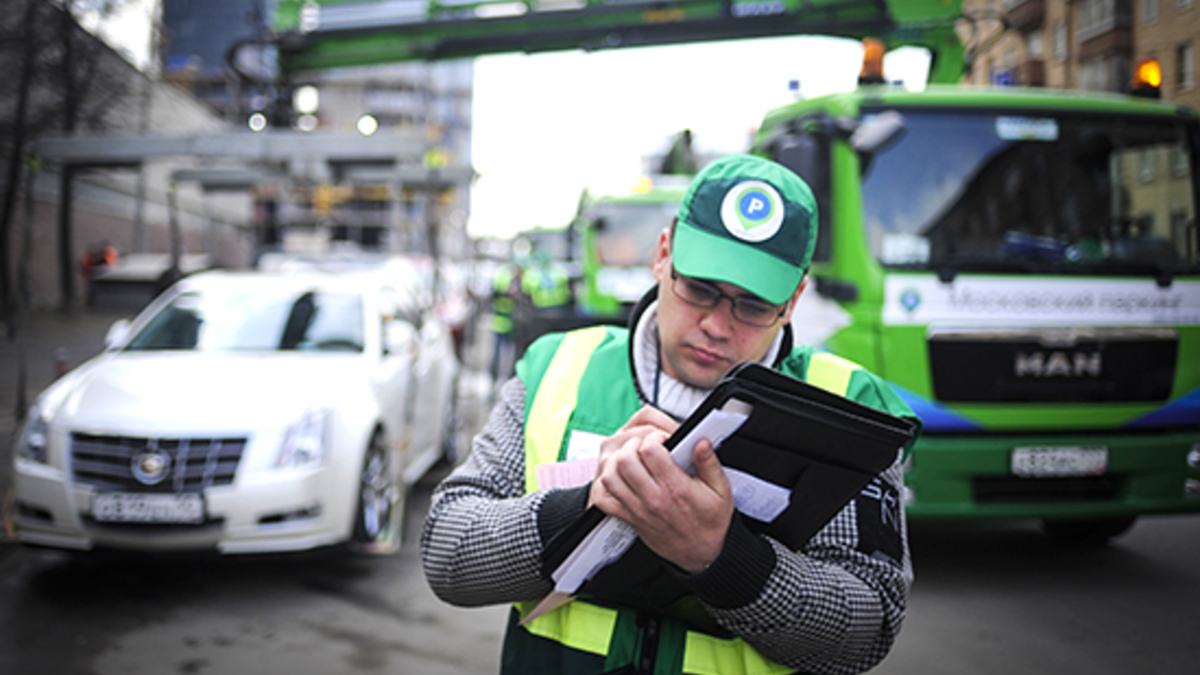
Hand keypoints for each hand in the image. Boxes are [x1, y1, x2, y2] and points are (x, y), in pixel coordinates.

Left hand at [589, 407, 733, 573]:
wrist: (703, 554)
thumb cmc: (711, 522)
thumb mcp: (721, 490)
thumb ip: (709, 463)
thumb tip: (701, 442)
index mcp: (675, 487)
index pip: (650, 451)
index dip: (654, 437)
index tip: (663, 439)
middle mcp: (654, 498)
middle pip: (625, 460)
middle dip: (633, 445)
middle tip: (645, 446)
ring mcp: (638, 509)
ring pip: (611, 477)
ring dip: (617, 463)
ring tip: (632, 459)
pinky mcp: (630, 518)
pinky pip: (605, 500)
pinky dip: (607, 486)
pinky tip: (621, 479)